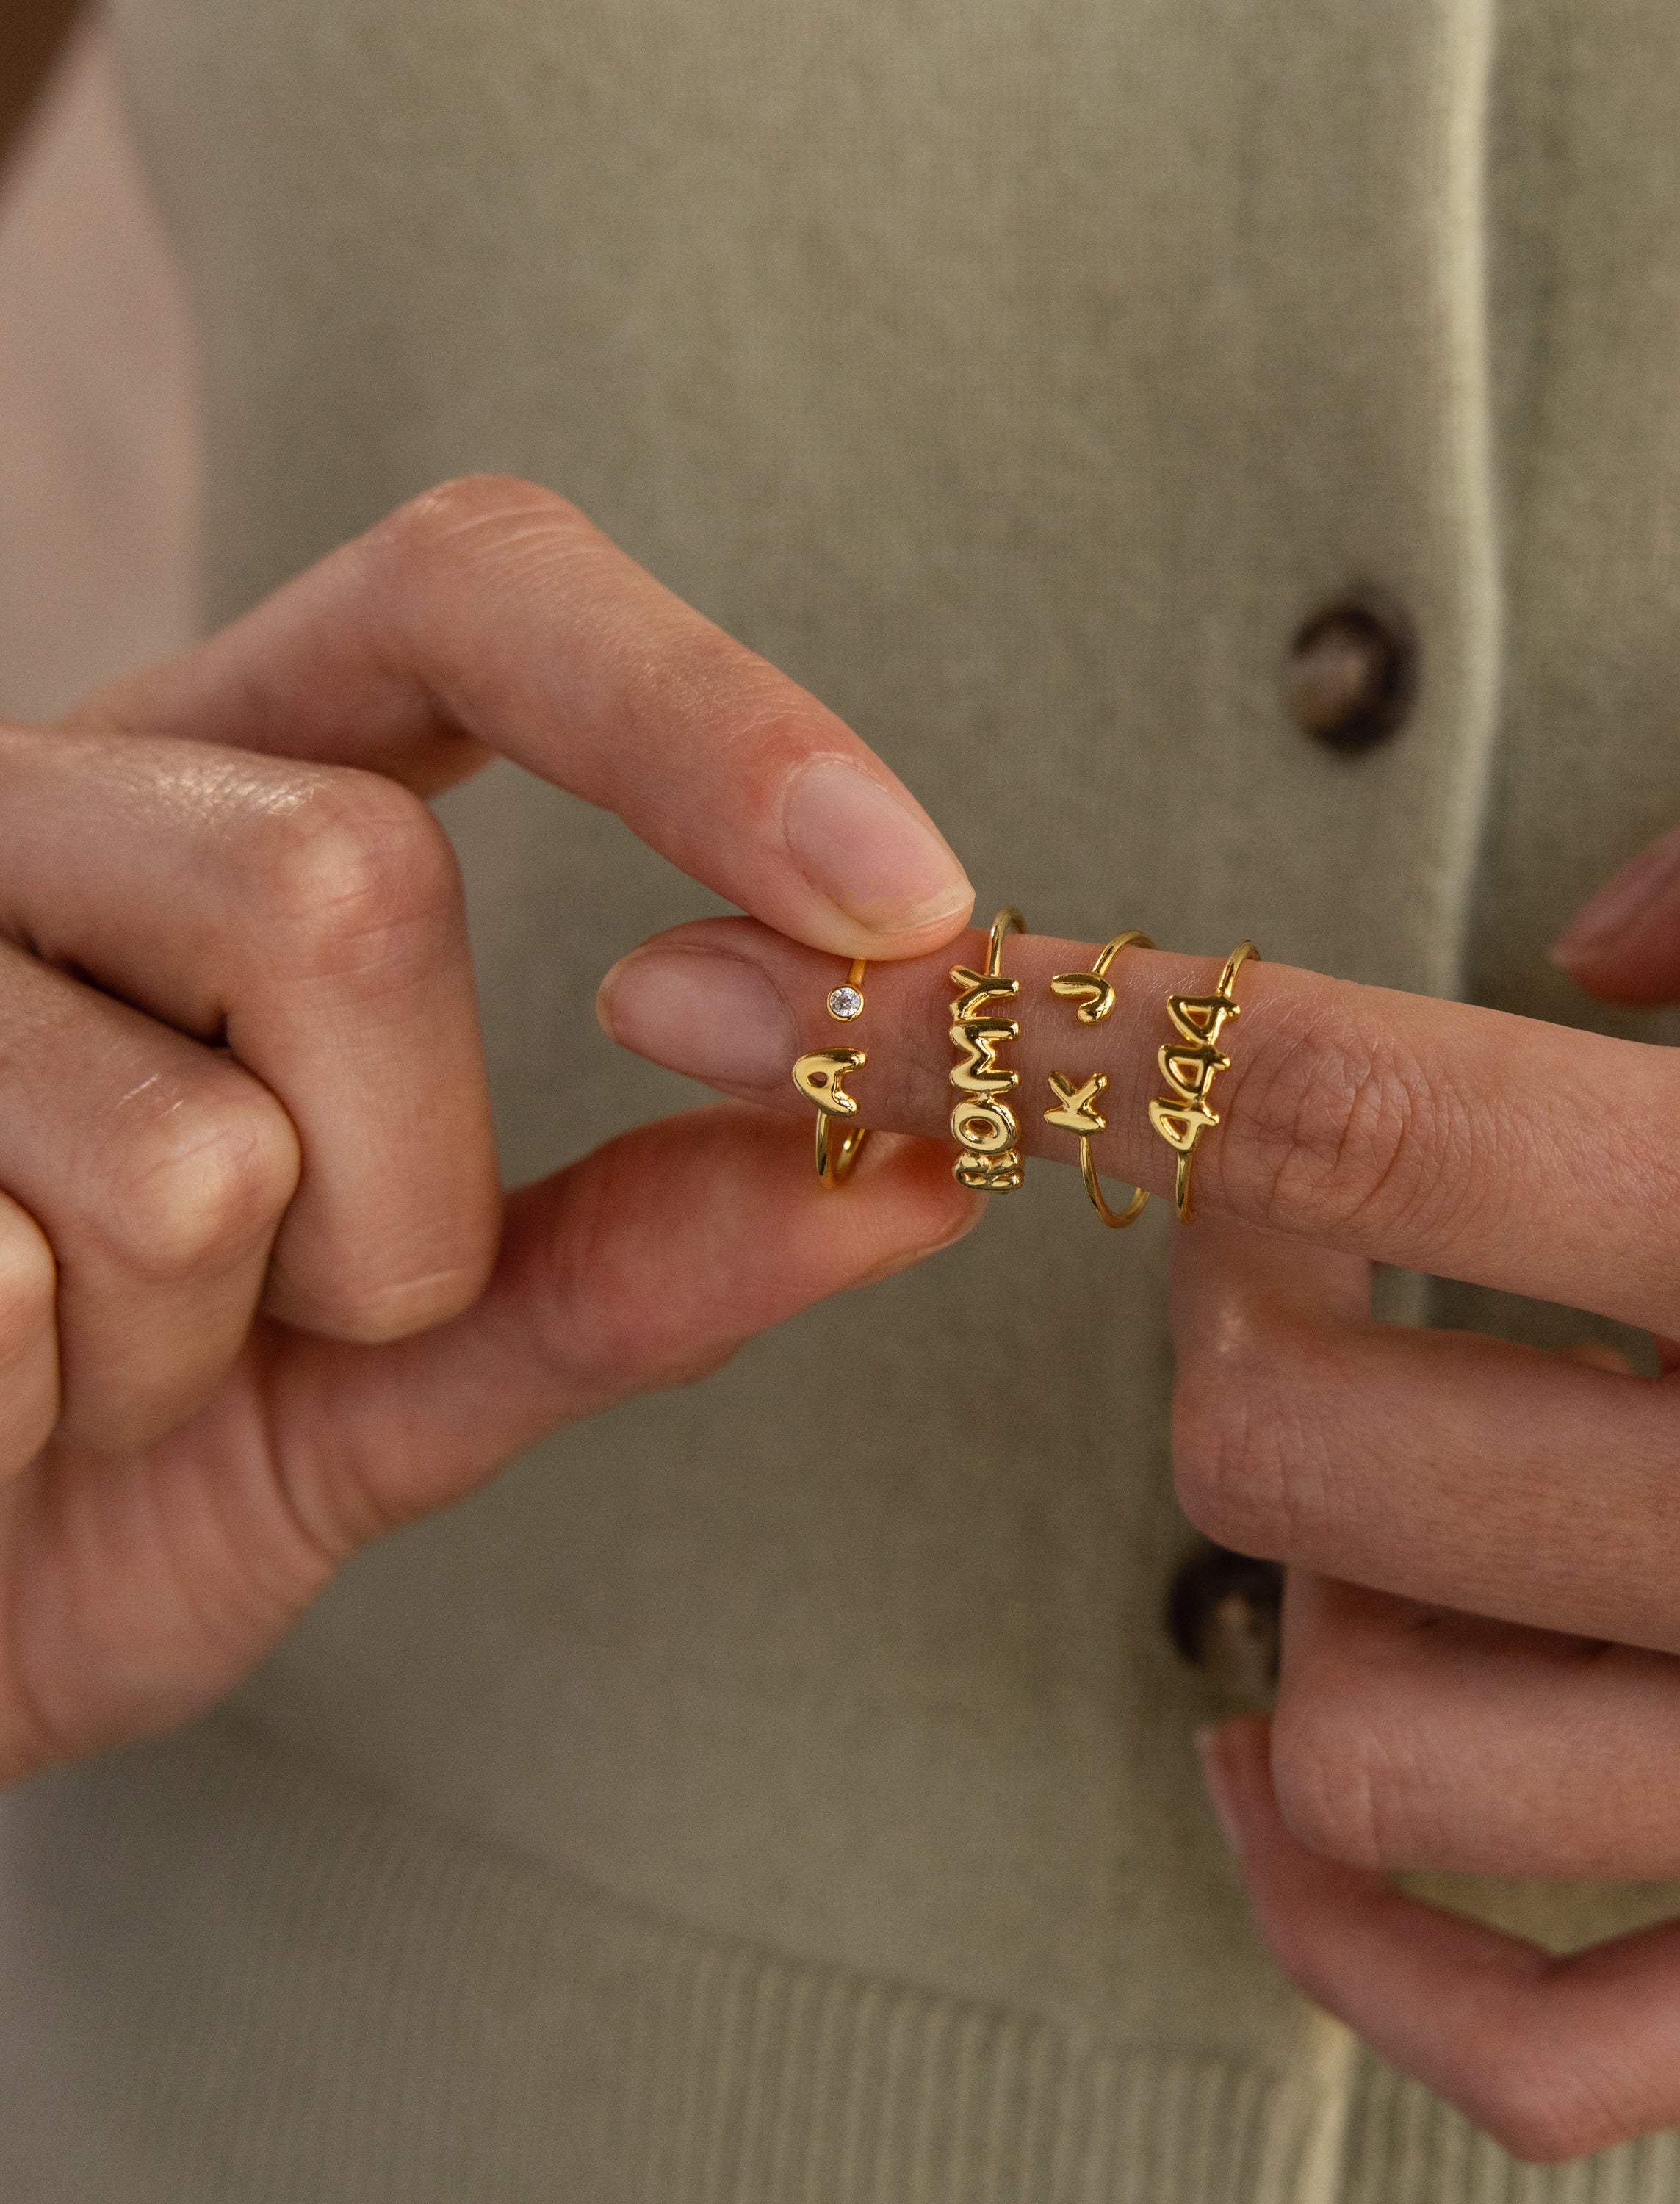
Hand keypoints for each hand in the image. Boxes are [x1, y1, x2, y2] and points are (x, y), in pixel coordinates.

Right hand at [0, 474, 977, 1781]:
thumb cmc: (104, 1491)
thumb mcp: (387, 1378)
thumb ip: (627, 1264)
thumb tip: (930, 1173)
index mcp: (207, 805)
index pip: (471, 597)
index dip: (704, 714)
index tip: (909, 898)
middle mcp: (29, 807)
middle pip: (353, 888)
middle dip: (398, 1202)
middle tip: (284, 1323)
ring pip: (193, 1149)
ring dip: (199, 1349)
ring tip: (81, 1387)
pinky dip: (23, 1426)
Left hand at [600, 651, 1679, 2157]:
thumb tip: (1598, 934)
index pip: (1340, 1120)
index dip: (1057, 1041)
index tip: (865, 1017)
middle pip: (1299, 1439)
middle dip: (1220, 1300)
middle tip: (1294, 1231)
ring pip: (1375, 1732)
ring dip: (1284, 1569)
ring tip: (1346, 1455)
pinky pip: (1557, 2053)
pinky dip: (1361, 1944)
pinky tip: (1311, 1791)